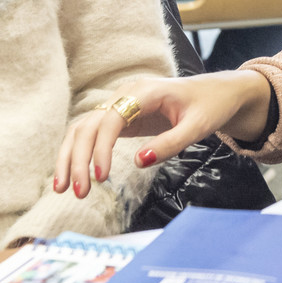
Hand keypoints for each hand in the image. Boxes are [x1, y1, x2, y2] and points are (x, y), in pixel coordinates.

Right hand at [55, 72, 272, 198]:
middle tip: (78, 192)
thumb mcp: (199, 126)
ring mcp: (119, 104)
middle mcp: (126, 94)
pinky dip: (79, 153)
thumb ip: (171, 144)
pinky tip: (73, 175)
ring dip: (70, 157)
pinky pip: (92, 133)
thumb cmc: (210, 106)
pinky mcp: (120, 117)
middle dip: (77, 158)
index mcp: (145, 91)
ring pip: (83, 128)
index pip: (112, 117)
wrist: (216, 93)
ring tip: (65, 188)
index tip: (101, 176)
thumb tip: (139, 162)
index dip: (102, 147)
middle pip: (89, 124)